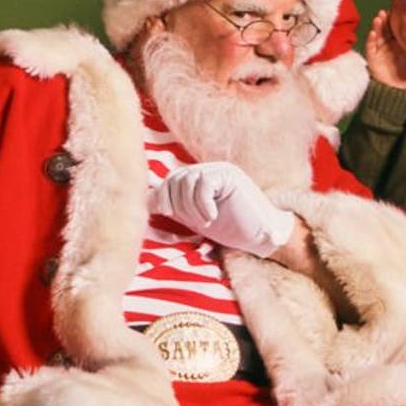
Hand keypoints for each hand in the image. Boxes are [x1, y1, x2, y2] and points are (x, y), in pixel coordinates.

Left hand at [147, 162, 295, 256]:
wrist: (260, 236)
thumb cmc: (230, 230)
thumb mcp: (194, 218)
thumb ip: (174, 208)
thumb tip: (145, 201)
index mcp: (197, 180)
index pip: (169, 180)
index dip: (162, 196)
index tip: (166, 214)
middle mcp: (206, 171)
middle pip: (174, 179)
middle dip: (177, 204)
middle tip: (195, 222)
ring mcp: (218, 170)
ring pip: (186, 180)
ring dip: (191, 207)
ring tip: (206, 222)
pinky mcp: (229, 175)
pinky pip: (203, 183)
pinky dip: (203, 204)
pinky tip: (212, 217)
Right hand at [364, 11, 405, 89]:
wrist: (402, 92)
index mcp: (399, 43)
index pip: (396, 27)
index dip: (396, 18)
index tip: (398, 9)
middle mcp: (389, 45)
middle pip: (385, 28)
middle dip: (385, 19)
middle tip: (386, 11)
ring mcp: (380, 51)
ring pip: (377, 35)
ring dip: (377, 26)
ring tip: (379, 18)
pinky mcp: (374, 60)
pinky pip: (370, 49)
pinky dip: (370, 40)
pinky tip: (373, 32)